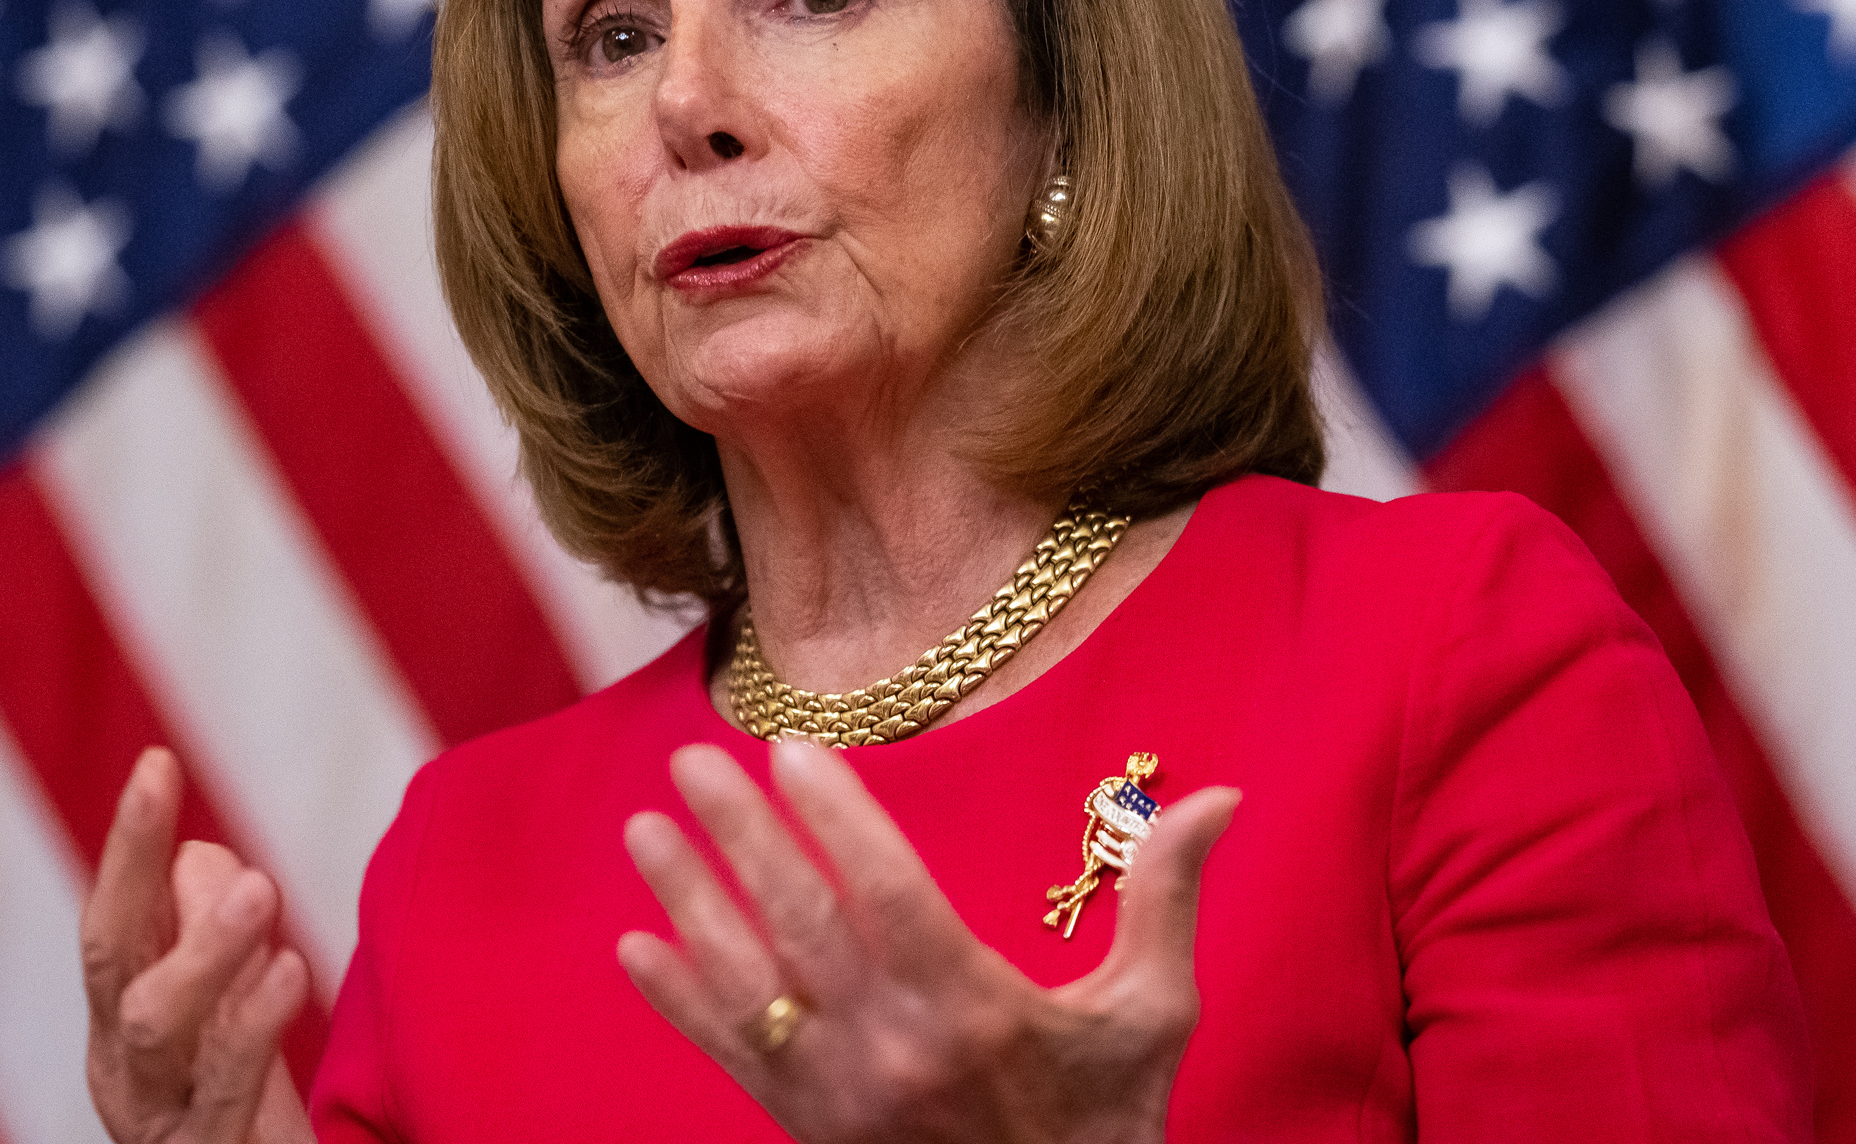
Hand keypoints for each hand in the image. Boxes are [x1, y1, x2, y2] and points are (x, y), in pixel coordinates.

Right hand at [82, 748, 315, 1143]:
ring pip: (155, 1026)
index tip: (156, 760)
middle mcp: (124, 1066)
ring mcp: (163, 1118)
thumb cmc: (242, 1112)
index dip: (129, 842)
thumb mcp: (227, 1016)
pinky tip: (289, 970)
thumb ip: (209, 937)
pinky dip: (252, 1025)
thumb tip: (202, 855)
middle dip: (129, 864)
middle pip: (110, 957)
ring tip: (258, 890)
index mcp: (121, 1020)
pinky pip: (223, 1090)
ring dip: (204, 948)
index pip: (115, 918)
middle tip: (167, 784)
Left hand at [618, 741, 1238, 1143]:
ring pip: (751, 983)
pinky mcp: (810, 1131)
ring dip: (690, 903)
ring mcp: (842, 1096)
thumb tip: (1219, 797)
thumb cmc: (1109, 1126)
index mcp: (977, 1009)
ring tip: (644, 832)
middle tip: (690, 762)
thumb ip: (1167, 897)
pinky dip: (679, 1003)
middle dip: (740, 836)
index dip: (836, 819)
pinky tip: (636, 949)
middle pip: (802, 923)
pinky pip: (733, 1056)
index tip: (789, 750)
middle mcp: (895, 1048)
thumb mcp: (1152, 1014)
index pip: (889, 892)